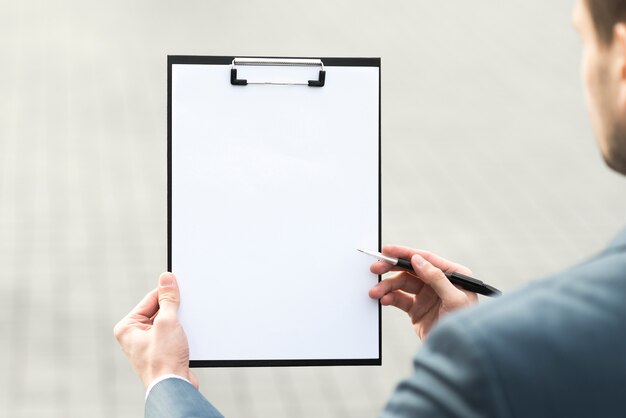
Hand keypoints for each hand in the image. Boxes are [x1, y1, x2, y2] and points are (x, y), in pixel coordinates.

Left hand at [114, 272, 196, 388]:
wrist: (173, 387)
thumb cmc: (164, 360)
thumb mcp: (167, 322)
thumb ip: (167, 298)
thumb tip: (166, 278)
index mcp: (127, 327)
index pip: (150, 299)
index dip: (167, 293)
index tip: (180, 286)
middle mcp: (134, 336)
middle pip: (159, 310)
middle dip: (174, 310)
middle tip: (183, 311)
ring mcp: (147, 345)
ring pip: (167, 323)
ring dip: (178, 322)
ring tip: (183, 330)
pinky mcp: (160, 352)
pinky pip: (172, 334)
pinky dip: (181, 333)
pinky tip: (187, 337)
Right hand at [369, 245, 477, 339]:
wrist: (456, 355)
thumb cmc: (464, 326)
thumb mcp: (454, 300)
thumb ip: (437, 278)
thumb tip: (418, 260)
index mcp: (452, 275)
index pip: (426, 259)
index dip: (405, 253)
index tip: (387, 251)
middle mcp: (438, 283)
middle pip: (410, 270)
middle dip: (391, 268)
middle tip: (375, 268)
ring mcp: (426, 296)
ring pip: (402, 284)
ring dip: (387, 287)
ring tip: (375, 292)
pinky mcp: (416, 310)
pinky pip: (400, 299)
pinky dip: (390, 298)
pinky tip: (384, 300)